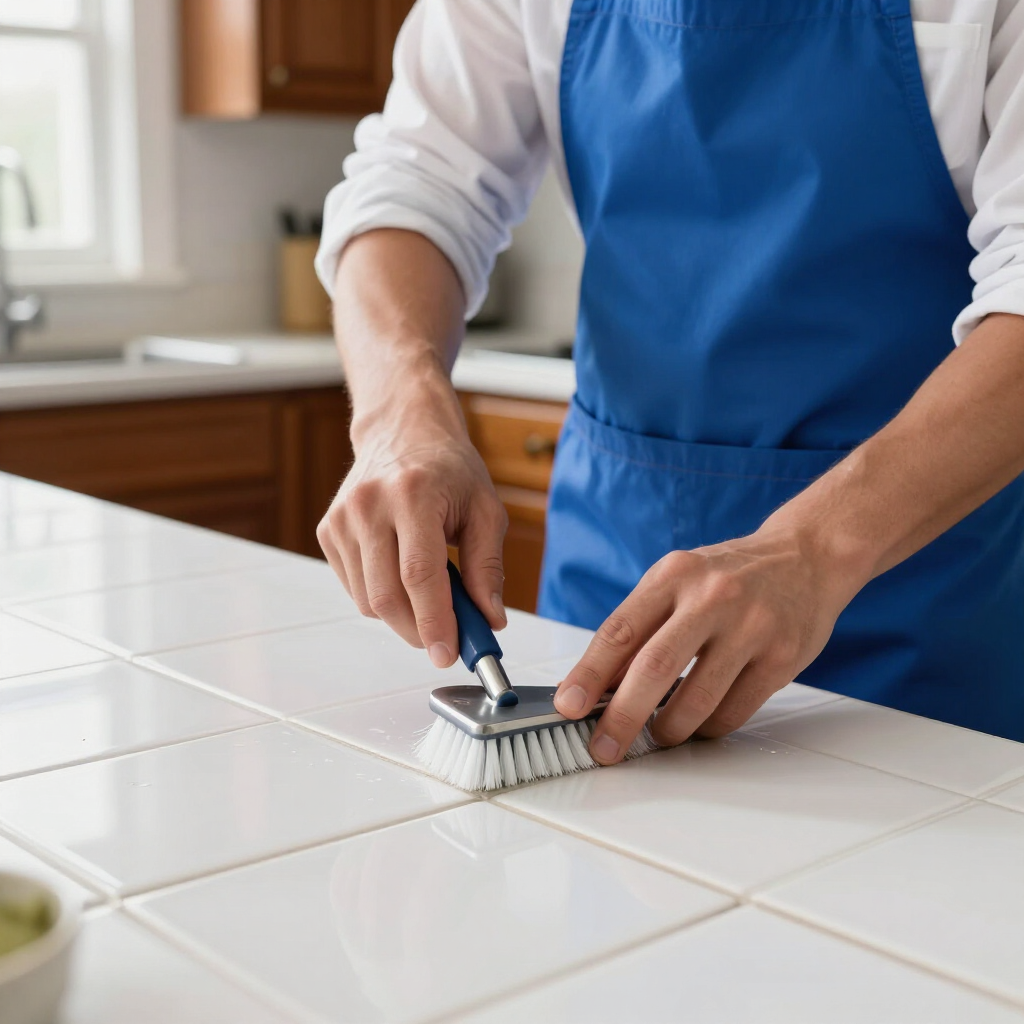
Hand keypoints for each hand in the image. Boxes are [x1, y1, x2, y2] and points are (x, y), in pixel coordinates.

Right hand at [318, 377, 507, 667]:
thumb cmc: (449, 469)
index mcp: (413, 494)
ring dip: (402, 616)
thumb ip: (489, 567)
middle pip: (387, 596)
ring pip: (367, 600)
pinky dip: (382, 597)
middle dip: (419, 630)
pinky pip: (354, 588)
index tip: (449, 654)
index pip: (419, 575)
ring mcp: (342, 518)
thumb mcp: (485, 510)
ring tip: (430, 596)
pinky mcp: (328, 530)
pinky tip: (402, 575)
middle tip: (446, 640)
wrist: (403, 430)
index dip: (435, 621)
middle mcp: (369, 504)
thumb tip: (490, 619)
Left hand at [553, 526, 864, 763]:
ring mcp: (751, 627)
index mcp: (673, 575)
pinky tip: (701, 723)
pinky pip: (734, 711)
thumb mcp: (678, 581)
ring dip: (668, 729)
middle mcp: (711, 597)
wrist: (807, 557)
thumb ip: (640, 626)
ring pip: (697, 699)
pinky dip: (709, 728)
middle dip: (622, 717)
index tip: (567, 706)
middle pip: (654, 667)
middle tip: (604, 747)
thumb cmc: (729, 575)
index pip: (619, 631)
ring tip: (659, 735)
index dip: (588, 674)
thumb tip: (597, 685)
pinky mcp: (782, 657)